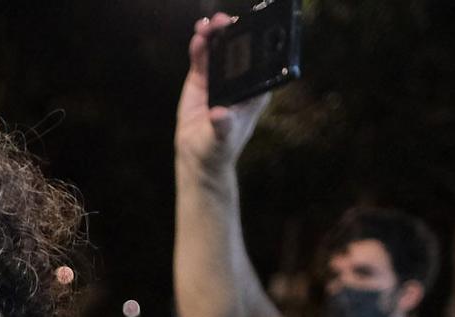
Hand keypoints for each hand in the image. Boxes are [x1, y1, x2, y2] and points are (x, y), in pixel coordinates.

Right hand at [176, 13, 270, 171]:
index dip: (253, 46)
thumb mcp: (222, 139)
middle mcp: (238, 81)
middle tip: (223, 23)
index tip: (247, 32)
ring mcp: (219, 78)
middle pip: (237, 52)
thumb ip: (222, 126)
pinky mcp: (202, 79)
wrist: (197, 155)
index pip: (257, 64)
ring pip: (218, 51)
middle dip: (231, 35)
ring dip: (214, 36)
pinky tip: (198, 36)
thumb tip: (219, 114)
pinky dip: (199, 46)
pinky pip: (201, 58)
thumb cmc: (217, 149)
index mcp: (252, 92)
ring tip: (207, 26)